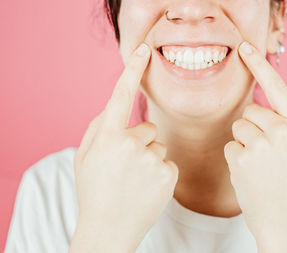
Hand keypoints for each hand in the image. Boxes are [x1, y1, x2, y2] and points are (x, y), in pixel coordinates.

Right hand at [70, 43, 178, 252]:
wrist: (109, 230)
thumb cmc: (95, 190)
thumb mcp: (85, 157)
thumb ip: (98, 127)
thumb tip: (115, 107)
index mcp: (107, 138)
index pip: (120, 96)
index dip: (132, 71)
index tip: (142, 50)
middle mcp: (130, 145)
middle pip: (147, 128)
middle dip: (140, 142)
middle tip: (126, 167)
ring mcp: (151, 160)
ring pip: (159, 145)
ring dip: (150, 157)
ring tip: (136, 180)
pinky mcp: (168, 174)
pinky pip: (168, 161)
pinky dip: (160, 171)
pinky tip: (148, 187)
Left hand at [224, 41, 286, 251]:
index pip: (277, 88)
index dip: (260, 65)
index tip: (245, 47)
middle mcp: (282, 132)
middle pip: (251, 111)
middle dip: (252, 126)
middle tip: (264, 151)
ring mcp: (261, 145)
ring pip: (238, 125)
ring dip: (243, 141)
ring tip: (258, 164)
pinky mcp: (241, 158)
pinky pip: (230, 145)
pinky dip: (235, 157)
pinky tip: (249, 173)